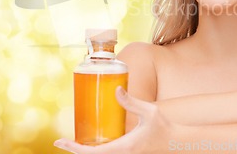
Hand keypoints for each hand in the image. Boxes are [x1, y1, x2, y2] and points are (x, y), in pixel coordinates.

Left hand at [54, 87, 174, 153]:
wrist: (177, 143)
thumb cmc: (164, 127)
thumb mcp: (149, 112)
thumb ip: (131, 101)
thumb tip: (116, 89)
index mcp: (123, 148)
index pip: (92, 153)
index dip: (74, 148)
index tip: (59, 141)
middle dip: (76, 150)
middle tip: (62, 141)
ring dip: (86, 151)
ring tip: (73, 141)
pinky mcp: (128, 153)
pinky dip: (96, 151)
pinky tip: (92, 141)